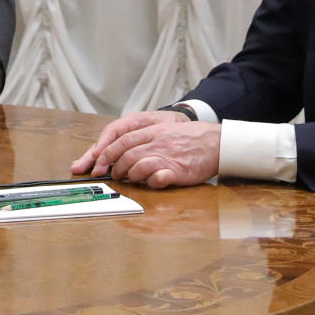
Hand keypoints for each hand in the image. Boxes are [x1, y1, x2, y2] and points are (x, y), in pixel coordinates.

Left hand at [71, 111, 219, 187]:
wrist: (217, 143)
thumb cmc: (191, 139)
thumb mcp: (166, 132)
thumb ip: (146, 139)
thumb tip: (124, 153)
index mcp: (154, 131)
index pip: (123, 140)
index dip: (106, 153)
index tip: (98, 164)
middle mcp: (158, 143)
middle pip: (127, 155)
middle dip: (115, 168)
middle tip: (113, 176)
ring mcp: (168, 157)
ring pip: (138, 166)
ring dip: (130, 176)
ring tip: (131, 180)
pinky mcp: (178, 171)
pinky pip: (158, 178)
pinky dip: (151, 182)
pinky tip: (152, 183)